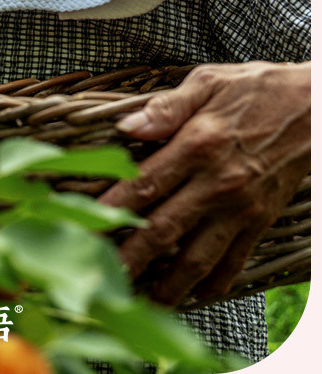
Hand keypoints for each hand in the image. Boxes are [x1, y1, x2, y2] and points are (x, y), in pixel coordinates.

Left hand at [97, 61, 309, 305]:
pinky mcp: (261, 219)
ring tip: (143, 302)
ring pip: (198, 257)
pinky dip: (215, 283)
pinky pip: (234, 260)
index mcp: (198, 144)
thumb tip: (127, 126)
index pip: (145, 184)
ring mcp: (241, 207)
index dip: (113, 208)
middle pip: (164, 229)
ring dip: (168, 285)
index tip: (87, 226)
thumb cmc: (257, 88)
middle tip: (103, 278)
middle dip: (130, 258)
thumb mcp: (208, 82)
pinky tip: (195, 295)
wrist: (314, 107)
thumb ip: (166, 107)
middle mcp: (217, 182)